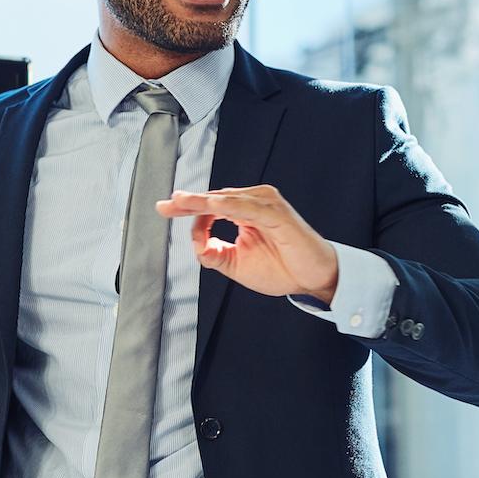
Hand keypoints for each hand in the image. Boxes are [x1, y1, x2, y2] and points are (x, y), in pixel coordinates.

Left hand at [156, 185, 340, 302]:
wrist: (314, 279)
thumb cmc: (283, 268)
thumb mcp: (238, 265)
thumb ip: (216, 254)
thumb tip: (198, 248)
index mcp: (245, 211)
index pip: (211, 205)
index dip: (188, 208)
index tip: (166, 212)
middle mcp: (255, 202)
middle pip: (215, 198)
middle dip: (188, 201)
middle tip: (163, 205)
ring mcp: (267, 205)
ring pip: (227, 199)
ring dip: (202, 201)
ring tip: (180, 202)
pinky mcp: (277, 214)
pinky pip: (246, 208)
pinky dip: (226, 206)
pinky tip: (209, 207)